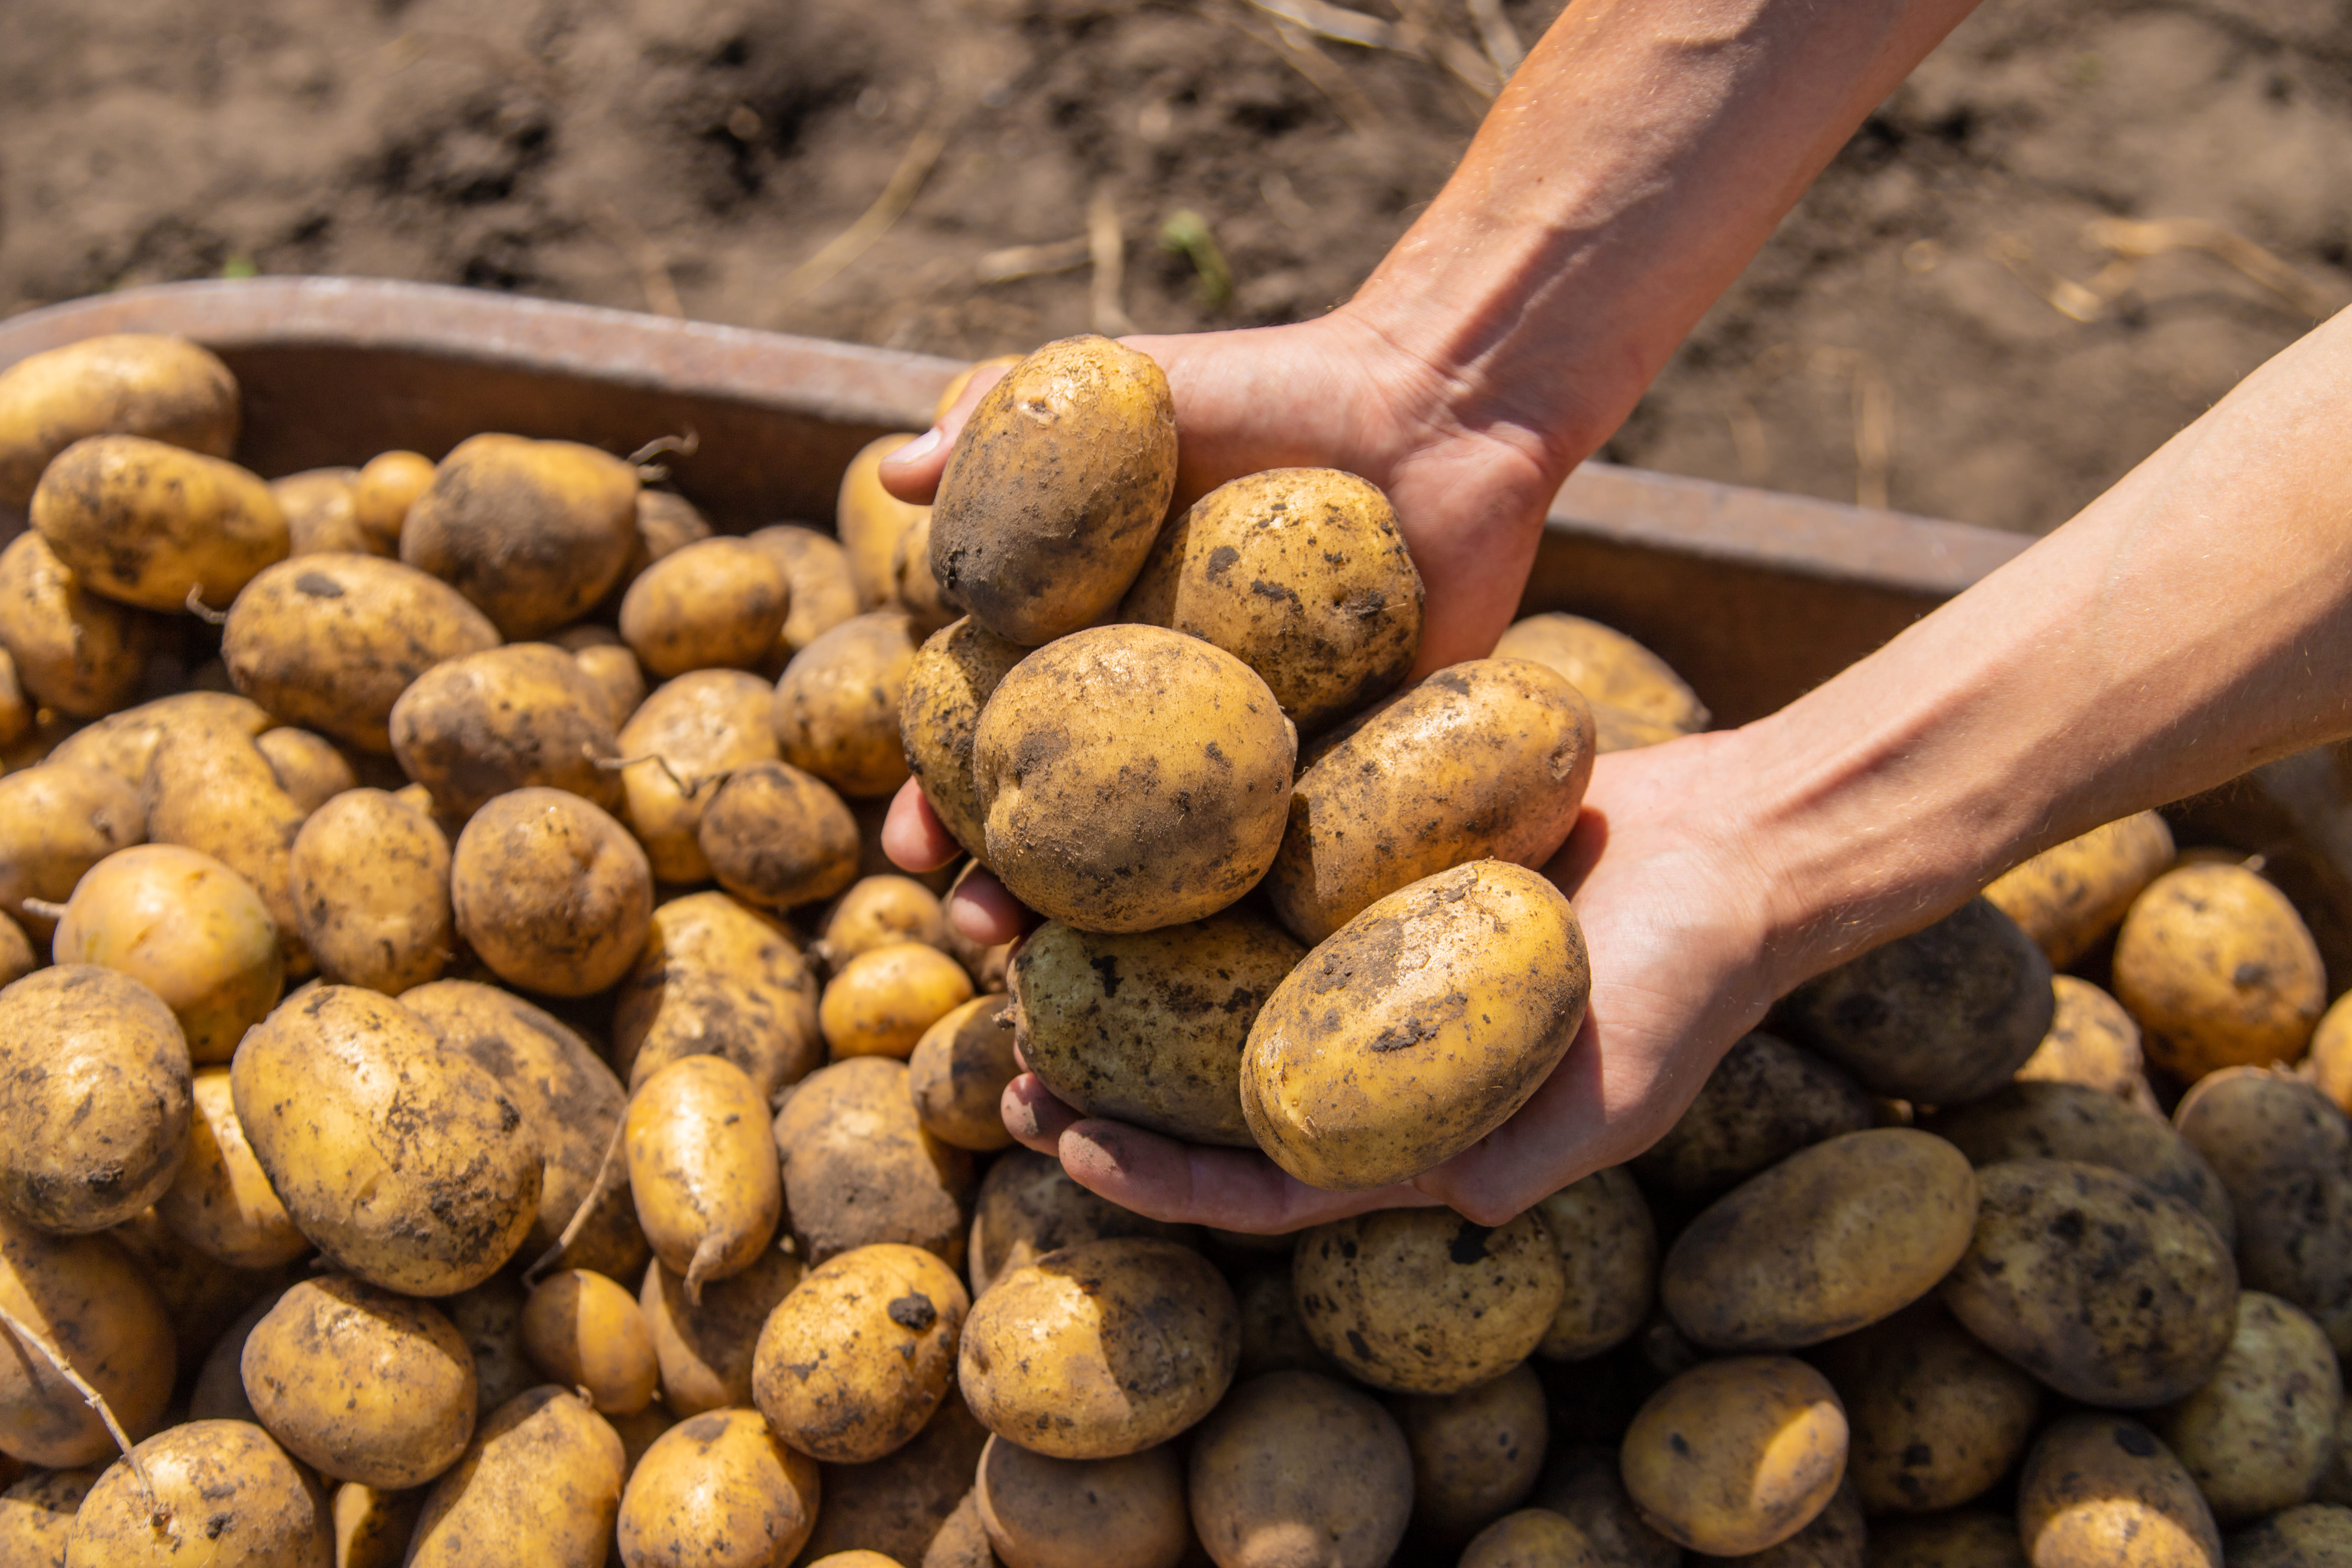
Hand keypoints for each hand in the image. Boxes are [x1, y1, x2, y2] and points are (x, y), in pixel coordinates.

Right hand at [879, 309, 1589, 950]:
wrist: (1436, 413)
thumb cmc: (1273, 388)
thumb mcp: (1125, 388)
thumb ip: (1006, 418)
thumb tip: (890, 472)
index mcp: (1091, 642)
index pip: (994, 734)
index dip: (940, 795)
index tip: (907, 844)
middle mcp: (1164, 715)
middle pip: (1071, 824)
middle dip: (1010, 891)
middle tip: (980, 935)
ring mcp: (1255, 755)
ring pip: (1170, 871)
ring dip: (1112, 934)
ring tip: (1074, 978)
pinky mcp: (1352, 775)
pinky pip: (1299, 863)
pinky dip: (1257, 920)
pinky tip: (1219, 973)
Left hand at [887, 726, 1793, 1230]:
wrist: (1730, 844)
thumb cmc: (1691, 982)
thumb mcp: (1625, 1088)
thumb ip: (1538, 1153)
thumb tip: (1451, 1203)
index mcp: (1398, 1126)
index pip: (1255, 1184)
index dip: (1159, 1183)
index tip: (1072, 1153)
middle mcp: (1354, 1044)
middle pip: (1197, 1084)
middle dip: (1098, 1085)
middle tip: (998, 1061)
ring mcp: (1348, 949)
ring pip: (1200, 973)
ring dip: (1109, 969)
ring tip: (1009, 945)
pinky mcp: (1359, 855)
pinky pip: (1251, 868)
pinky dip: (1179, 862)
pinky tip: (1106, 832)